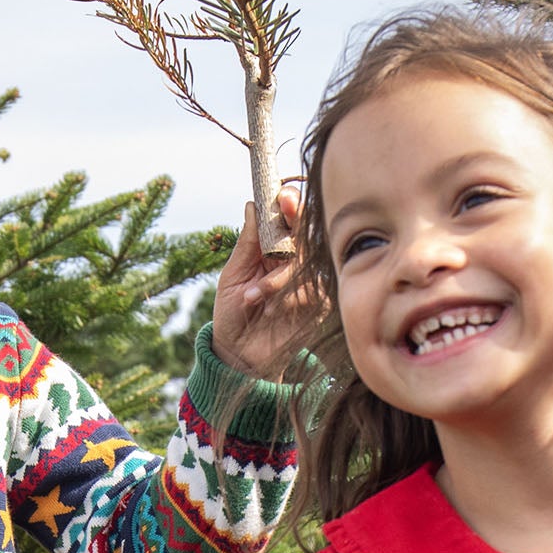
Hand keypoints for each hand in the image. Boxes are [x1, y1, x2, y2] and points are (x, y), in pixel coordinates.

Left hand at [209, 190, 317, 378]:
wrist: (239, 354)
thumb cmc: (233, 313)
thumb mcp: (233, 275)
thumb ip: (248, 242)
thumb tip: (252, 204)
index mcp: (274, 248)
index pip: (289, 218)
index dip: (290, 204)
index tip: (283, 198)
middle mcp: (294, 261)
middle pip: (306, 231)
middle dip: (296, 223)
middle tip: (284, 214)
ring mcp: (309, 281)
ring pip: (305, 261)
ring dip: (278, 277)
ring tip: (254, 297)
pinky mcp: (319, 304)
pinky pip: (310, 289)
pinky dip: (287, 297)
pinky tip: (269, 310)